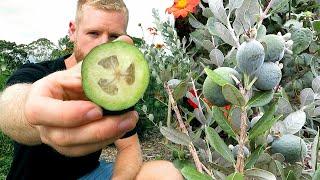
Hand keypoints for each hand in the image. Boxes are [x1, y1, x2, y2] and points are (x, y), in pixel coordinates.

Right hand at [24, 35, 137, 156]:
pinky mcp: (69, 148)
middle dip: (98, 129)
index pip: (43, 111)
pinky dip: (105, 141)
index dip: (70, 113)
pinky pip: (86, 151)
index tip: (97, 108)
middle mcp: (43, 125)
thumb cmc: (64, 85)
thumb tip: (126, 41)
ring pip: (77, 147)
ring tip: (130, 121)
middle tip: (126, 118)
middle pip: (65, 135)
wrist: (53, 104)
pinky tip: (122, 130)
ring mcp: (55, 139)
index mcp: (38, 101)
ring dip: (107, 136)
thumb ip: (97, 60)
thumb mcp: (76, 71)